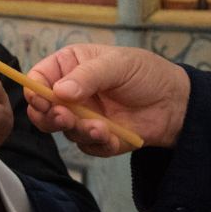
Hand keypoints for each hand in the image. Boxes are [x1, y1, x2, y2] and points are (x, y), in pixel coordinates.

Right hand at [25, 44, 189, 155]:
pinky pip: (88, 147)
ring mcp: (83, 117)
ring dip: (80, 131)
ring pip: (65, 131)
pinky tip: (113, 135)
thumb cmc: (145, 73)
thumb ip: (88, 76)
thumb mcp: (117, 65)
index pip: (39, 78)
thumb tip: (59, 91)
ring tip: (100, 127)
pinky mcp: (97, 138)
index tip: (42, 100)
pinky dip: (99, 143)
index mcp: (70, 66)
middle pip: (43, 110)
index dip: (35, 90)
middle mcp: (71, 93)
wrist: (176, 103)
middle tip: (64, 117)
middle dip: (50, 117)